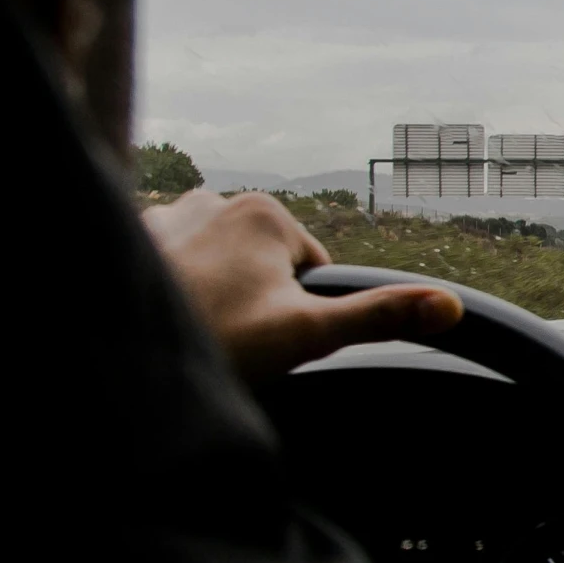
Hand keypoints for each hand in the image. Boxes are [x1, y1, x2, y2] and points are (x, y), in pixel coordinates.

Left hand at [143, 190, 462, 381]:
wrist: (113, 363)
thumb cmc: (211, 343)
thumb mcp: (306, 336)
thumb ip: (379, 316)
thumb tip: (450, 307)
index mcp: (264, 212)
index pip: (311, 271)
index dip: (299, 315)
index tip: (267, 339)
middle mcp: (211, 199)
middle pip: (261, 268)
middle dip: (251, 307)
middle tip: (228, 344)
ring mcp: (161, 218)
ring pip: (214, 271)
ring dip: (209, 302)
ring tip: (194, 338)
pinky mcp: (121, 242)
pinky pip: (168, 272)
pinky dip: (170, 298)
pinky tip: (162, 328)